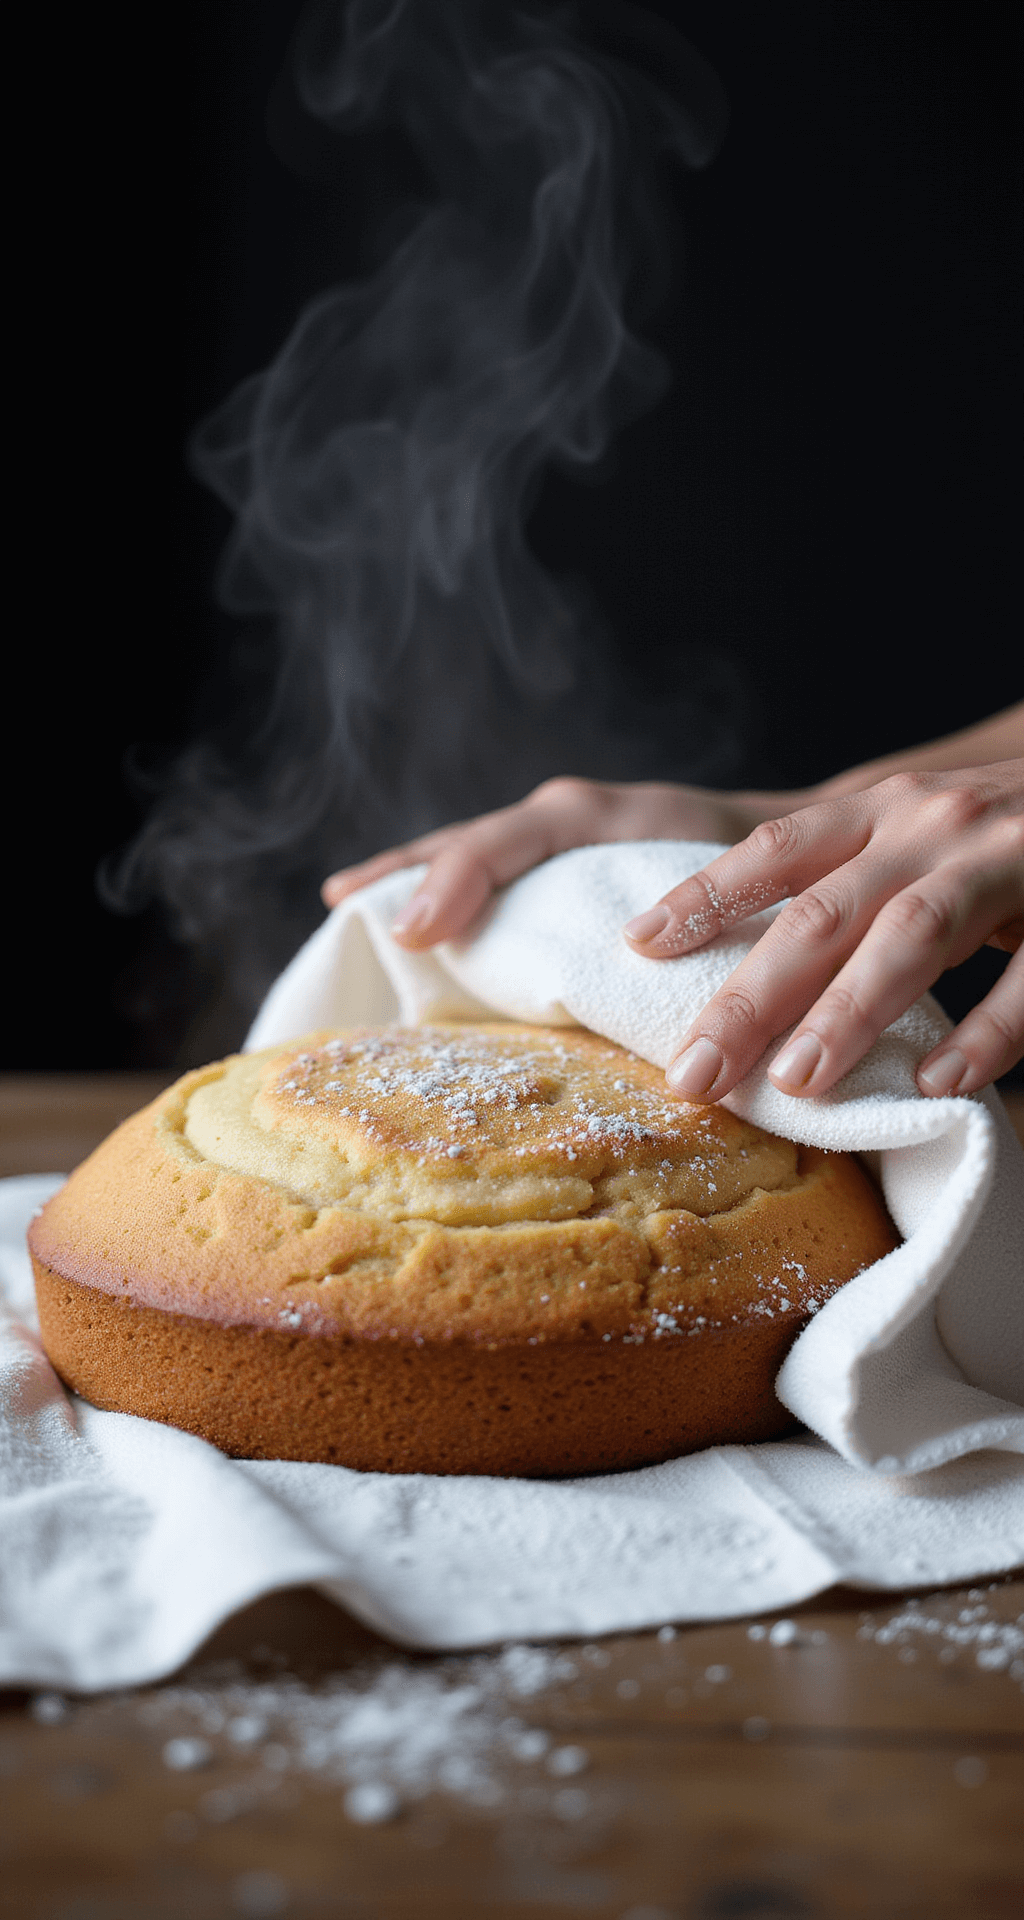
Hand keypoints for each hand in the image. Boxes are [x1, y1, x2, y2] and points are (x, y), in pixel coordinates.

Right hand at [322, 777, 769, 941]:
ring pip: (465, 851)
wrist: (803, 846)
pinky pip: (486, 871)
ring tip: (346, 908)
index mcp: (597, 816)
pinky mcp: (559, 866)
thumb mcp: (727, 889)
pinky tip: (406, 926)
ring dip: (407, 877)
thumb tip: (649, 992)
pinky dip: (441, 890)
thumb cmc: (763, 871)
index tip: (418, 930)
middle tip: (342, 908)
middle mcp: (566, 818)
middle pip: (464, 840)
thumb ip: (689, 924)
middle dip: (403, 872)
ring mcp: (557, 839)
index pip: (505, 841)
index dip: (457, 881)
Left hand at [622, 762, 1023, 1101]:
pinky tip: (944, 1081)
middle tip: (694, 1075)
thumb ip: (846, 887)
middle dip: (750, 996)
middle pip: (822, 912)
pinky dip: (989, 1029)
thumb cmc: (999, 838)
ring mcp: (1002, 856)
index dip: (704, 895)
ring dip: (850, 1010)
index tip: (636, 947)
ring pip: (912, 933)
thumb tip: (748, 979)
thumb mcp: (914, 839)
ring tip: (797, 1082)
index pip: (774, 850)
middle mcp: (929, 824)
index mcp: (880, 811)